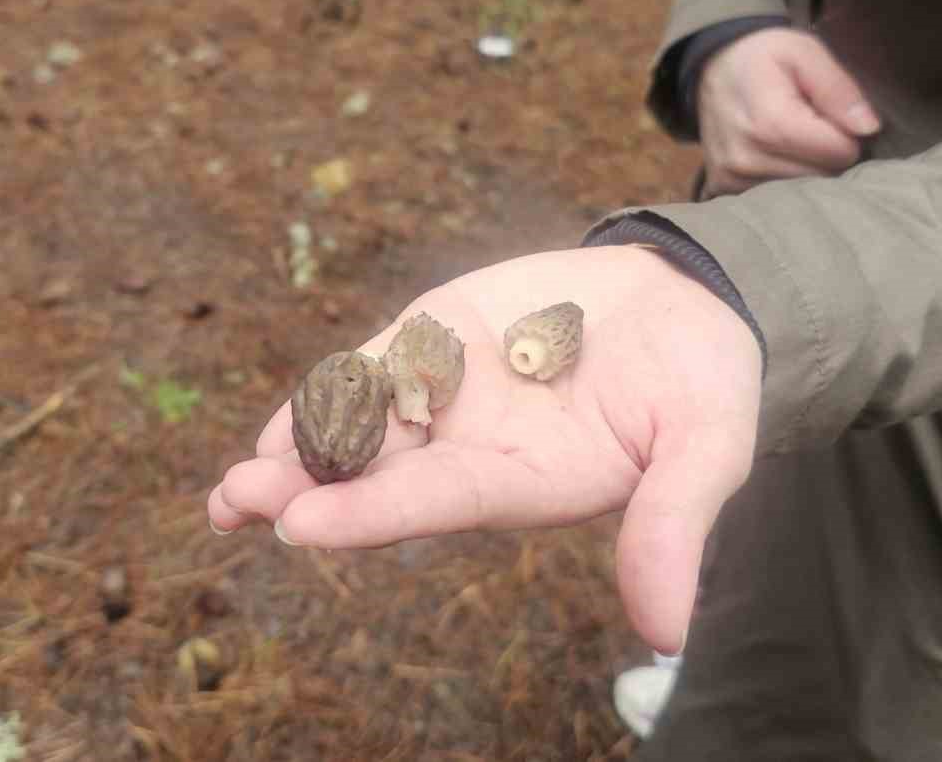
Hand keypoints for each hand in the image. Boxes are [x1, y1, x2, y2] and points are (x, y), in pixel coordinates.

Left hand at [206, 246, 761, 653]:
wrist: (686, 304)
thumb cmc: (704, 385)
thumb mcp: (708, 448)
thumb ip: (674, 524)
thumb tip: (671, 636)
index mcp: (529, 479)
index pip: (441, 500)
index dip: (373, 511)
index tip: (302, 524)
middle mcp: (475, 447)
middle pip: (379, 474)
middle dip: (306, 490)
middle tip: (235, 502)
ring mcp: (450, 394)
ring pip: (359, 425)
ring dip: (295, 451)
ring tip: (233, 485)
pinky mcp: (437, 338)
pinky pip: (372, 365)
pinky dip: (325, 390)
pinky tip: (276, 426)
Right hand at [698, 27, 878, 196]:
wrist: (711, 66)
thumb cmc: (763, 55)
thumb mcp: (804, 53)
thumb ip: (838, 89)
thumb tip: (869, 129)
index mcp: (770, 124)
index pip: (840, 154)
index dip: (847, 134)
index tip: (831, 116)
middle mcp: (746, 160)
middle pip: (822, 178)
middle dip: (827, 155)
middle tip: (813, 126)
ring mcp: (731, 179)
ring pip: (801, 192)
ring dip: (806, 169)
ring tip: (793, 140)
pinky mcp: (722, 189)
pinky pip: (774, 197)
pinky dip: (783, 179)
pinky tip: (775, 155)